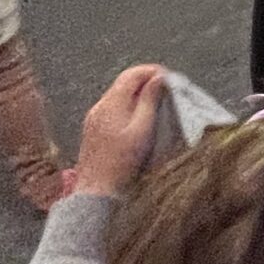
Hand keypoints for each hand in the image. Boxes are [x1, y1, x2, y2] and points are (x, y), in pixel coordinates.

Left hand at [75, 65, 167, 198]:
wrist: (96, 191)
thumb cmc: (122, 162)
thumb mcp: (142, 129)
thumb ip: (150, 101)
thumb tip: (159, 77)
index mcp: (111, 103)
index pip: (132, 74)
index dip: (153, 71)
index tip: (171, 80)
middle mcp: (99, 107)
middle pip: (124, 82)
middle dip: (147, 81)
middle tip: (167, 91)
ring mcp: (94, 118)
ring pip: (118, 95)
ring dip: (138, 94)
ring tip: (157, 105)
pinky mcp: (93, 130)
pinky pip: (113, 109)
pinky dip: (128, 106)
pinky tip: (139, 120)